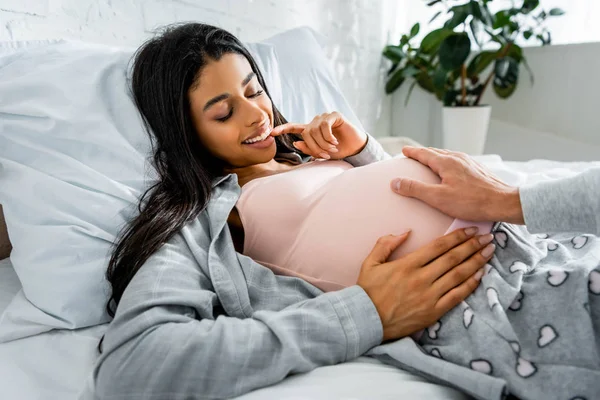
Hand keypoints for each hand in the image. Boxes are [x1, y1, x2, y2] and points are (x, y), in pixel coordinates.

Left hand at [270, 111, 366, 159]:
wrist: (355, 148)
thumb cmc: (338, 151)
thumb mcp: (322, 153)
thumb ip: (309, 148)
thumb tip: (296, 142)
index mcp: (311, 131)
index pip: (294, 128)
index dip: (283, 129)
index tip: (271, 133)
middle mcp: (316, 122)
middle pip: (306, 134)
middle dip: (314, 147)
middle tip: (325, 155)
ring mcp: (324, 118)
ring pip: (315, 130)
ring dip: (323, 143)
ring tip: (332, 148)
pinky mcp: (334, 115)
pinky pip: (324, 125)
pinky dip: (328, 136)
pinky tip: (335, 141)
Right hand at [356, 227, 494, 341]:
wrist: (366, 320)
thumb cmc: (368, 291)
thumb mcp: (370, 262)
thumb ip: (385, 244)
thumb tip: (405, 232)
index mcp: (407, 264)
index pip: (439, 246)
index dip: (457, 236)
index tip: (470, 229)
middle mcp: (421, 278)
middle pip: (453, 258)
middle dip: (472, 245)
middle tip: (487, 237)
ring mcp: (429, 296)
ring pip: (459, 275)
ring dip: (476, 262)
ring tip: (489, 252)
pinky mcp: (433, 311)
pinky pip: (457, 296)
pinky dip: (470, 284)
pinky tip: (480, 275)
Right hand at [390, 146, 524, 223]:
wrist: (503, 202)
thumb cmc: (471, 202)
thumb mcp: (438, 198)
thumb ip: (415, 189)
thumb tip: (395, 182)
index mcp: (446, 162)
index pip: (424, 153)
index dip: (412, 152)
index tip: (404, 150)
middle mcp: (458, 158)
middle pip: (436, 152)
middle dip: (423, 153)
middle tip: (413, 154)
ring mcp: (469, 163)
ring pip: (448, 156)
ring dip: (436, 157)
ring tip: (430, 161)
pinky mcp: (477, 170)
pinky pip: (457, 161)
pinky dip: (447, 162)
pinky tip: (451, 171)